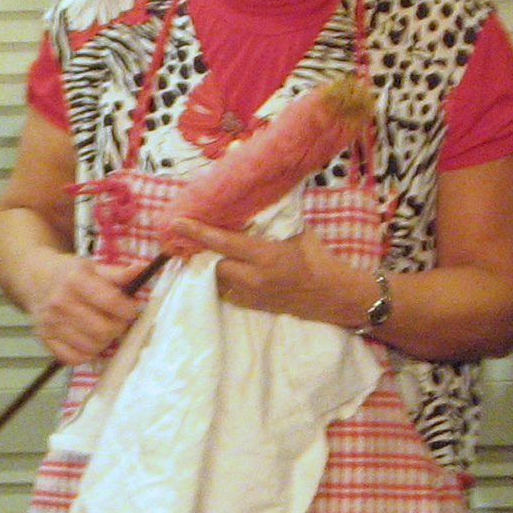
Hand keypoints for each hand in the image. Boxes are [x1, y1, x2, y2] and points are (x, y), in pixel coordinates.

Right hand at [16, 245, 147, 366]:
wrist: (35, 279)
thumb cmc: (68, 274)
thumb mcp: (92, 267)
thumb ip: (117, 273)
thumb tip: (140, 270)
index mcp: (75, 280)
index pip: (111, 302)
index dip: (129, 310)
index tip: (132, 310)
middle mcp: (60, 302)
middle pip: (104, 330)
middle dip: (119, 328)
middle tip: (119, 322)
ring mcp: (51, 323)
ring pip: (92, 347)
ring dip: (105, 342)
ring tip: (104, 329)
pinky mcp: (45, 338)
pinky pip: (74, 358)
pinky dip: (87, 354)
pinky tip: (88, 340)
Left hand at [162, 217, 362, 325]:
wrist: (335, 296)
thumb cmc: (320, 259)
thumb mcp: (298, 234)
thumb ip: (273, 223)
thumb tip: (254, 206)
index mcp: (265, 255)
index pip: (223, 242)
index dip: (198, 231)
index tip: (177, 222)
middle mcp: (254, 278)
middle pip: (215, 264)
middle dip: (211, 254)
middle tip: (208, 241)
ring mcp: (253, 296)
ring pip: (221, 281)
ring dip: (220, 268)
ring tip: (221, 256)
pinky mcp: (255, 307)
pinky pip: (231, 292)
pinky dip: (231, 281)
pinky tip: (239, 272)